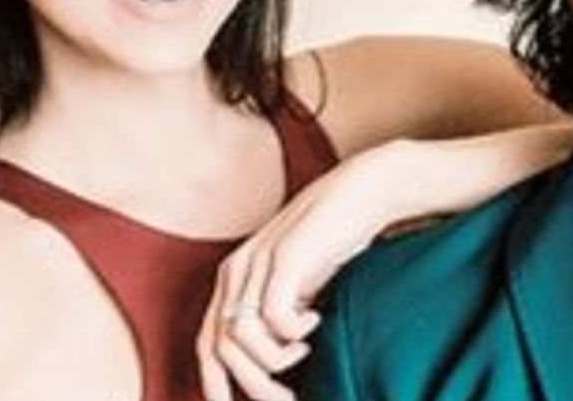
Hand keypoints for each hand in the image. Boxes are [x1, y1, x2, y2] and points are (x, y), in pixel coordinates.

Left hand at [196, 144, 406, 400]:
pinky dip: (293, 332)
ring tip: (306, 355)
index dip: (215, 385)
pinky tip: (317, 323)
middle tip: (288, 400)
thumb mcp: (301, 284)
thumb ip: (282, 314)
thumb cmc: (338, 241)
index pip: (208, 344)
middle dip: (252, 385)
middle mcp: (237, 271)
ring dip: (273, 362)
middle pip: (220, 348)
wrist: (365, 192)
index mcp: (235, 279)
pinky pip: (273, 315)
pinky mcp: (286, 256)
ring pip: (240, 337)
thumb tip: (282, 366)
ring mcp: (258, 262)